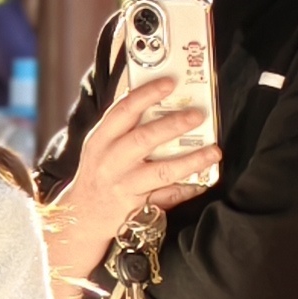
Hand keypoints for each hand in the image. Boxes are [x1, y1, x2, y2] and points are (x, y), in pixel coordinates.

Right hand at [40, 73, 219, 283]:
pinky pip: (168, 197)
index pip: (123, 111)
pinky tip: (203, 181)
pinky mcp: (137, 207)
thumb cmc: (98, 172)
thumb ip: (123, 125)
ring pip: (162, 171)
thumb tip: (157, 98)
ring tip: (214, 151)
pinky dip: (187, 188)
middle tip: (198, 115)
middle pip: (144, 139)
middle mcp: (110, 162)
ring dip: (191, 160)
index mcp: (100, 140)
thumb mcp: (100, 146)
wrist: (83, 215)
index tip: (170, 82)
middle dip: (173, 124)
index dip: (147, 94)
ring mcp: (124, 186)